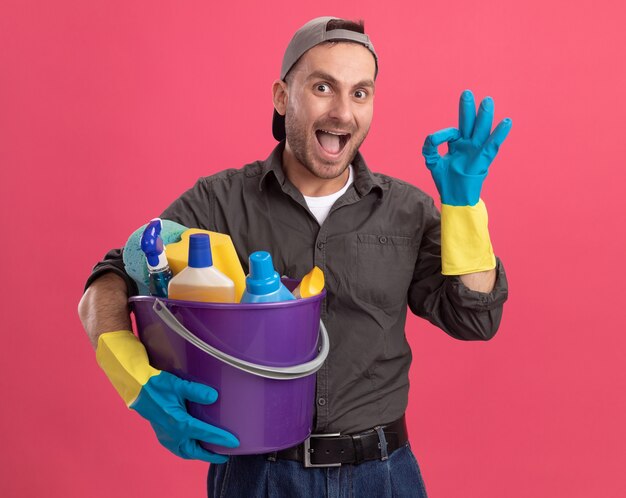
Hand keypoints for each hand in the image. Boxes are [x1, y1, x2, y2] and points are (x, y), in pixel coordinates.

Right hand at [132, 370, 238, 462]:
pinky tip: (194, 446)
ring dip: (199, 454)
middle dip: (210, 455)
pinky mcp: (162, 435)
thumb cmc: (157, 385)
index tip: (235, 443)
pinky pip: (178, 449)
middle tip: (224, 455)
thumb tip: (214, 396)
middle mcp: (173, 434)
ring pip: (186, 452)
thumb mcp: (178, 385)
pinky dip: (189, 451)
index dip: (221, 439)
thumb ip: (197, 391)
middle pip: (195, 451)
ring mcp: (166, 437)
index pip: (205, 434)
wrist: (137, 389)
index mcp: (179, 423)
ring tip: (211, 453)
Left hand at [422, 89, 511, 205]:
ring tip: (487, 100)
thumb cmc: (445, 180)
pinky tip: (506, 122)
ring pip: (481, 131)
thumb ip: (430, 146)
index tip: (438, 140)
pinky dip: (499, 135)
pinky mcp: (482, 161)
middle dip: (468, 109)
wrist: (454, 198)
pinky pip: (492, 146)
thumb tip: (434, 137)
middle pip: (469, 124)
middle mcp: (468, 146)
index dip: (445, 133)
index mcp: (457, 145)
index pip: (453, 132)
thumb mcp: (432, 161)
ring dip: (484, 116)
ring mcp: (476, 152)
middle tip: (466, 92)